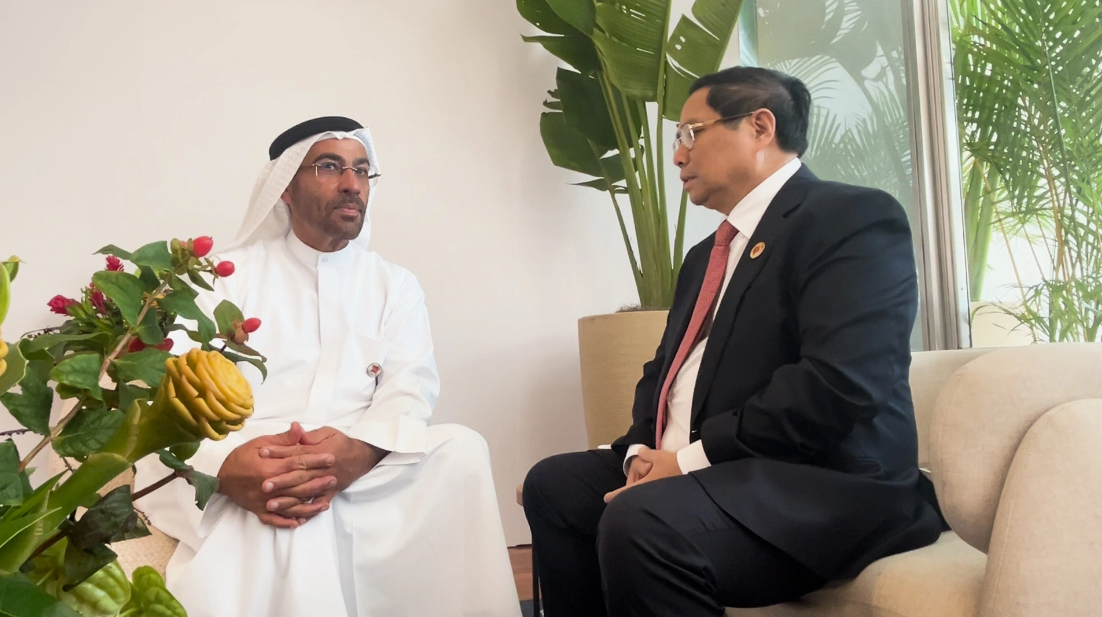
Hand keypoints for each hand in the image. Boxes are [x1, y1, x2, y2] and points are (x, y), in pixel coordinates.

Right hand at [217, 422, 336, 528]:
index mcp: (270, 468)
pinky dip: (288, 521)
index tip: (331, 458)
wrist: (219, 477)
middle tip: (334, 479)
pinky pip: (275, 520)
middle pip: (298, 486)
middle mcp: (269, 487)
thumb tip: (299, 428)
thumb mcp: (260, 443)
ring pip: (291, 506)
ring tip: (325, 504)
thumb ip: (282, 439)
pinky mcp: (259, 511)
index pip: (298, 464)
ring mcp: (264, 502)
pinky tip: (301, 522)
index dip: (316, 461)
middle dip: (318, 482)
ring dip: (309, 506)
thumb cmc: (240, 457)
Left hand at [258, 426, 387, 519]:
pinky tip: (293, 520)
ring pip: (304, 493)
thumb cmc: (341, 443)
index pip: (296, 453)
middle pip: (299, 476)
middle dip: (281, 481)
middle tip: (263, 485)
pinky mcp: (329, 494)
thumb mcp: (327, 432)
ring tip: (271, 505)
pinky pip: (316, 506)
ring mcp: (325, 484)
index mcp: (320, 452)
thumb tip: (294, 428)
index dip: (279, 452)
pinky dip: (306, 513)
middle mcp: (322, 470)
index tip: (262, 453)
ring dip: (288, 500)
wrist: (361, 458)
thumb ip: (310, 435)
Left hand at [604, 446, 680, 502]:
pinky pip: (655, 497)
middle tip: (620, 496)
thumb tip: (641, 451)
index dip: (615, 494)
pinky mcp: (669, 499)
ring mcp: (660, 497)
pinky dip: (651, 495)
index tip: (606, 497)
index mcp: (646, 484)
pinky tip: (653, 491)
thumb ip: (647, 454)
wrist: (693, 470)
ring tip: (638, 491)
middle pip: (636, 497)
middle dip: (628, 496)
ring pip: (646, 497)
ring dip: (640, 495)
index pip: (626, 491)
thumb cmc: (674, 465)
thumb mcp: (658, 457)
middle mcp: (651, 493)